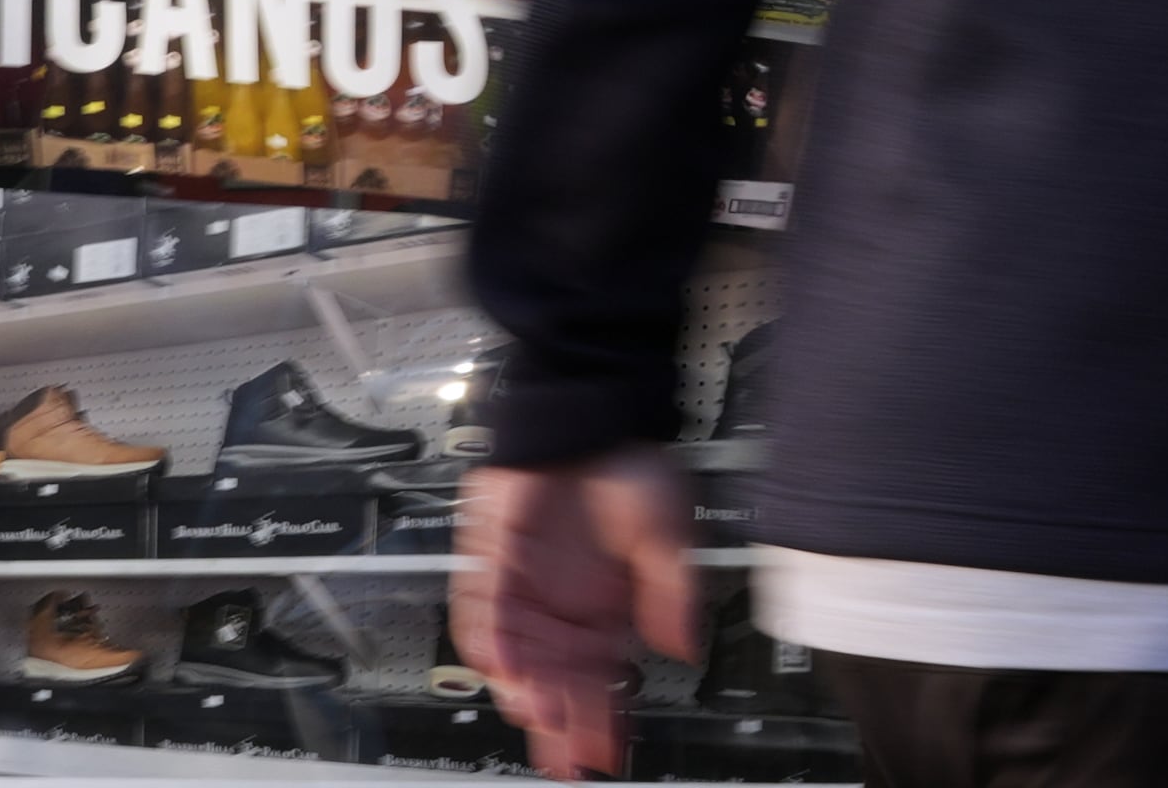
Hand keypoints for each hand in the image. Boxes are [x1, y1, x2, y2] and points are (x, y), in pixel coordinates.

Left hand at [454, 446, 702, 779]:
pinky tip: (506, 666)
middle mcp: (564, 612)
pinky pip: (482, 617)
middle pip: (557, 684)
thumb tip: (684, 647)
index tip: (606, 755)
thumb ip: (674, 591)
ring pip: (517, 661)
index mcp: (610, 613)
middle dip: (562, 725)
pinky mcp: (489, 568)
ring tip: (541, 718)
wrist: (583, 414)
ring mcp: (524, 594)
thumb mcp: (669, 530)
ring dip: (526, 692)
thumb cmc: (627, 465)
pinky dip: (493, 644)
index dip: (605, 721)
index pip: (605, 682)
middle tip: (569, 758)